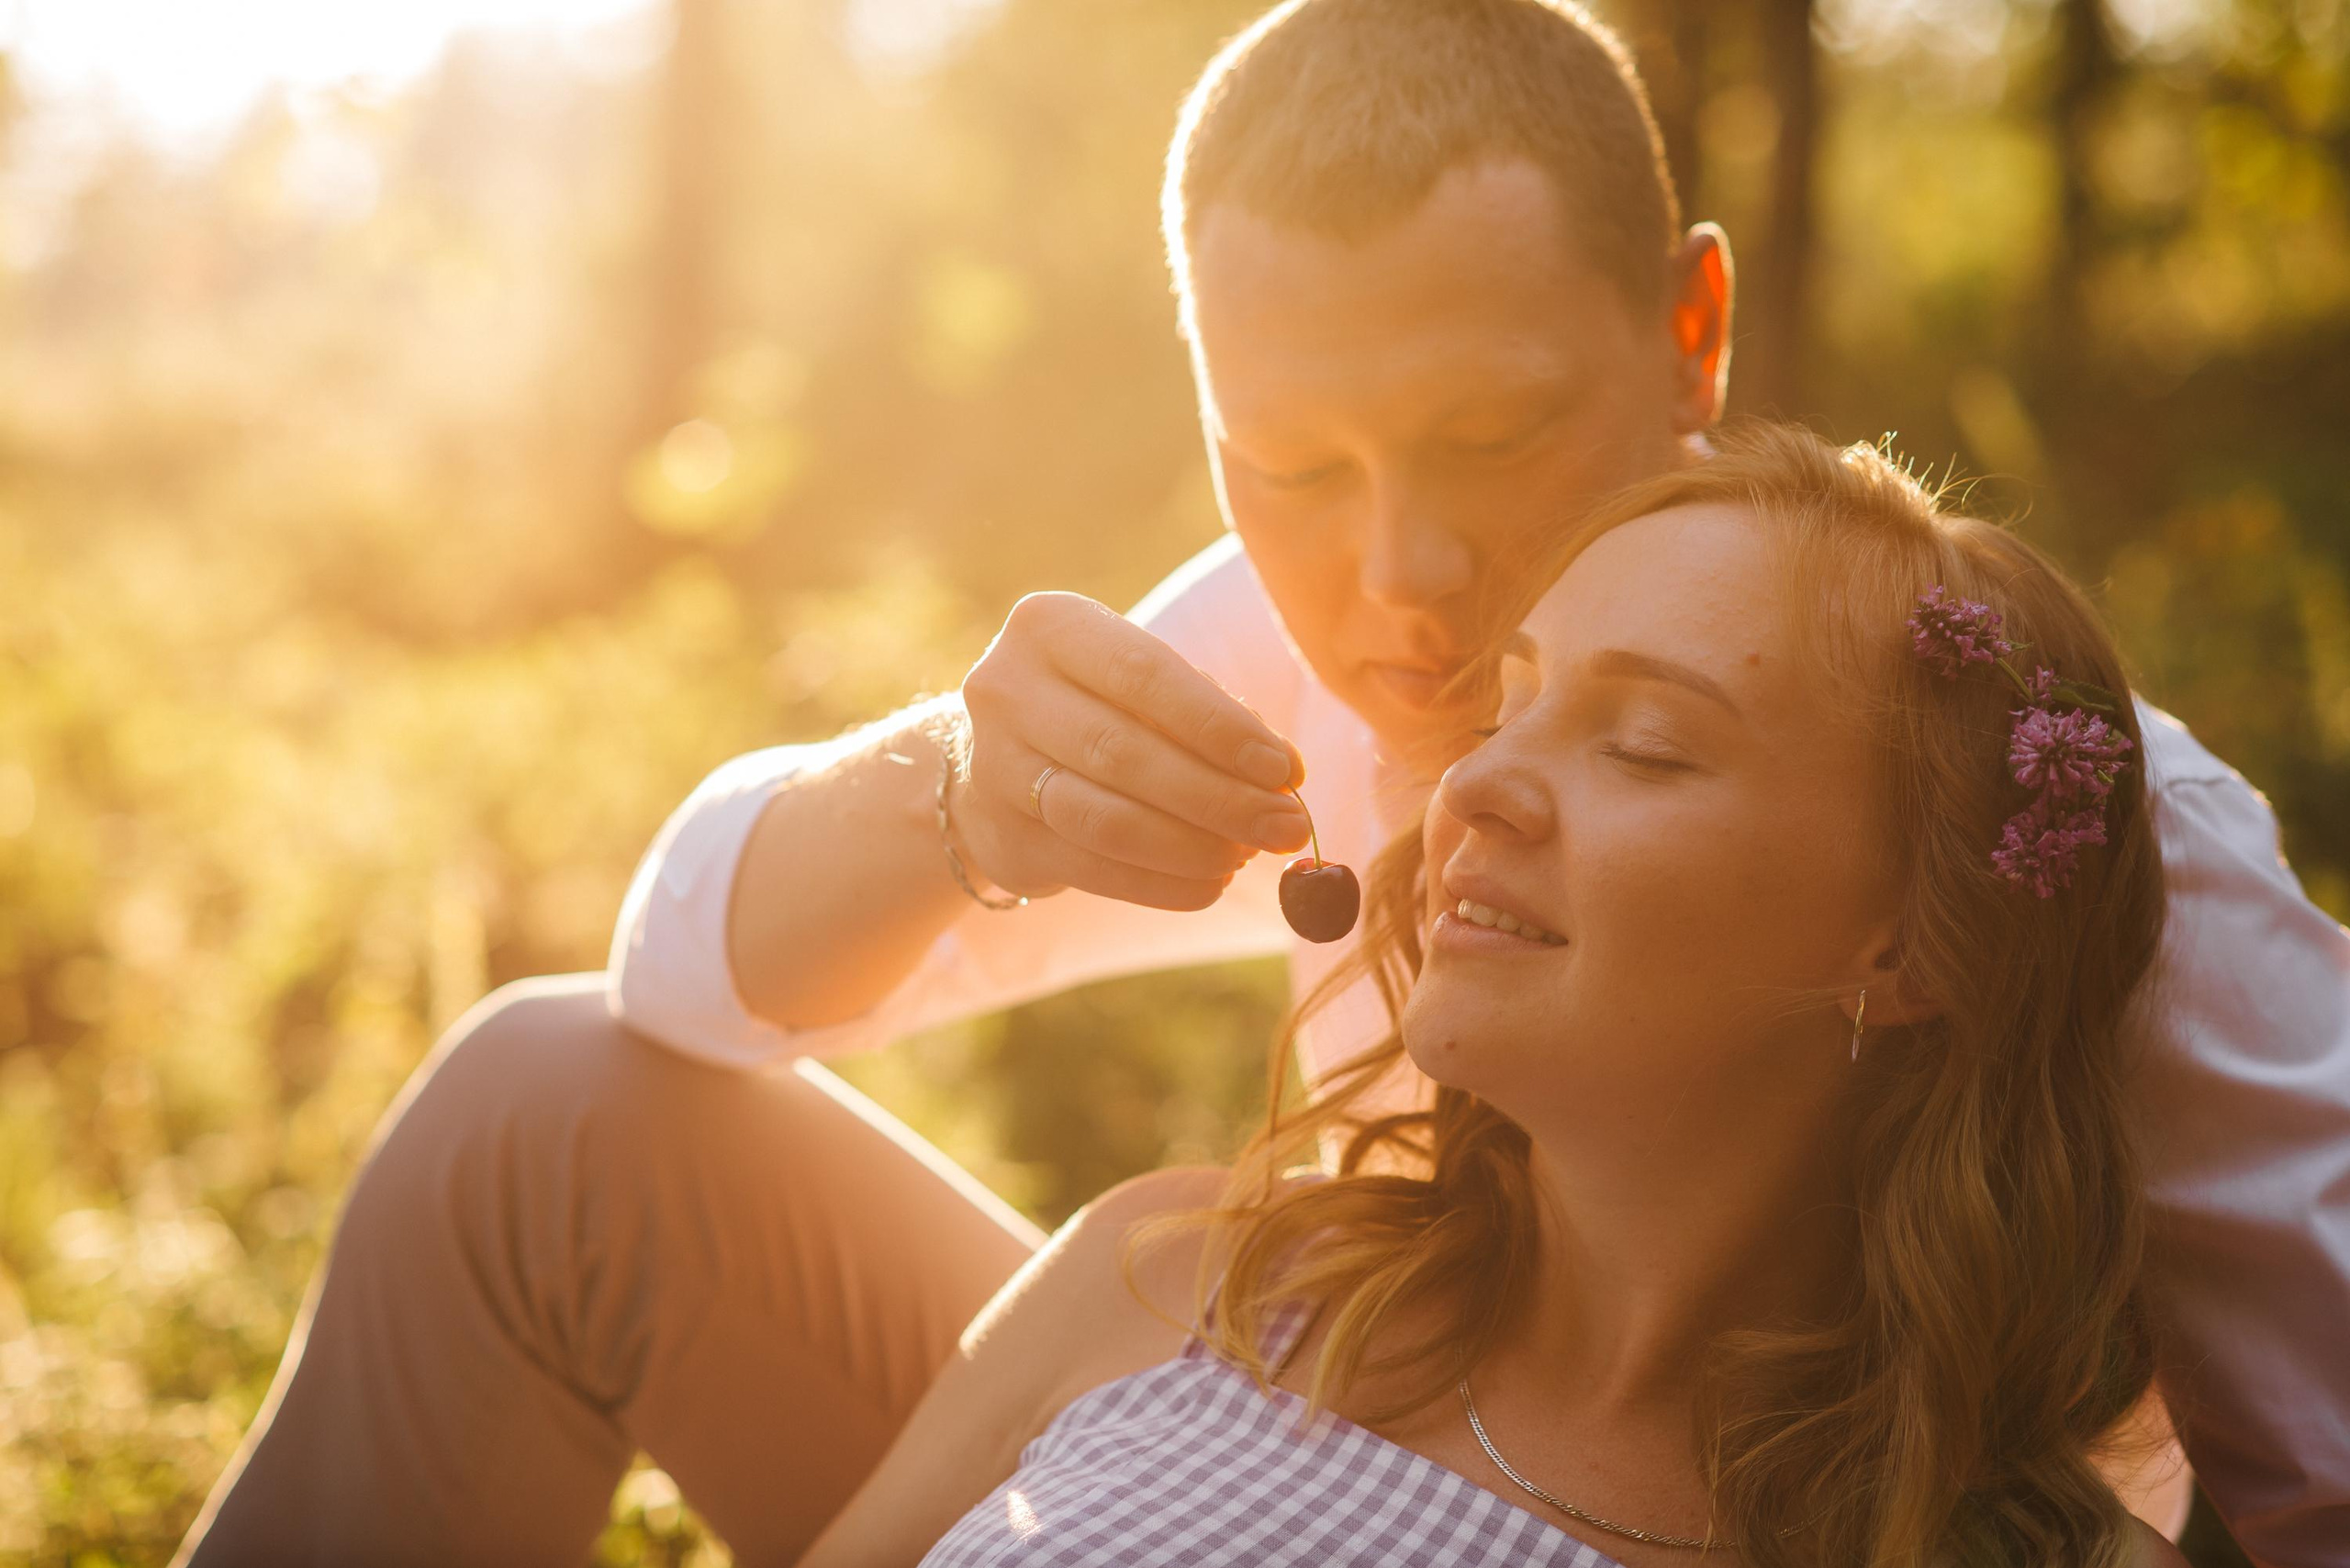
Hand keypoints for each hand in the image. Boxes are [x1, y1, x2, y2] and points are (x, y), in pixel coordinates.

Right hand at [952, 592, 1311, 910]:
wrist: (1003, 760)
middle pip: (1124, 753)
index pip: (1144, 675)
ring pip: (1106, 820)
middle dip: (1219, 797)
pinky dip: (1162, 884)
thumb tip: (1287, 774)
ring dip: (1192, 846)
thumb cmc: (1102, 708)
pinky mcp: (1002, 838)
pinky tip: (1209, 884)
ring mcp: (994, 768)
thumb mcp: (1148, 687)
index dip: (1220, 726)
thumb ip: (1216, 717)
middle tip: (1284, 826)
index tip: (1283, 769)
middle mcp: (1007, 691)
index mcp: (1050, 627)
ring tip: (1248, 855)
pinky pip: (1094, 870)